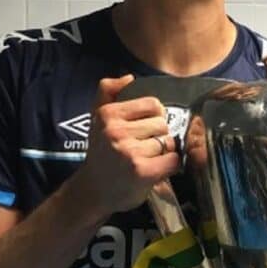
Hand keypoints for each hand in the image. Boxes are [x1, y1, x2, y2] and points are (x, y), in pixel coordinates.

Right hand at [74, 75, 178, 214]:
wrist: (93, 191)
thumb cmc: (101, 153)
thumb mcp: (97, 118)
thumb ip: (108, 91)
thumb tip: (130, 77)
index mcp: (108, 114)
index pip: (152, 104)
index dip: (154, 116)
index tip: (144, 129)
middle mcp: (116, 131)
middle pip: (162, 123)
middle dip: (158, 136)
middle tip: (143, 147)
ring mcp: (129, 152)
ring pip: (168, 142)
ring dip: (163, 152)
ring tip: (146, 159)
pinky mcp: (142, 171)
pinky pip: (173, 160)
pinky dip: (170, 166)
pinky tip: (156, 170)